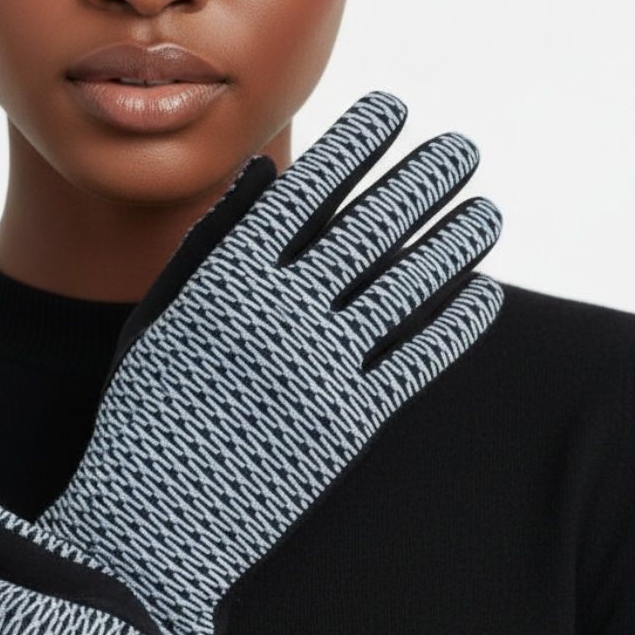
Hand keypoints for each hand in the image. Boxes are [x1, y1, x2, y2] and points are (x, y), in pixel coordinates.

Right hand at [28, 88, 503, 634]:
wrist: (152, 526)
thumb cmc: (144, 420)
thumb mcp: (154, 325)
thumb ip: (206, 249)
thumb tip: (262, 179)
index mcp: (225, 285)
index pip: (306, 192)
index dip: (356, 145)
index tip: (394, 108)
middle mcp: (278, 317)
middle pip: (367, 229)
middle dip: (422, 178)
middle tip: (464, 146)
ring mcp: (318, 372)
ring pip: (403, 289)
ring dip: (453, 242)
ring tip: (489, 210)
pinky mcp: (348, 427)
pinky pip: (413, 362)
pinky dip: (453, 325)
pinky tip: (482, 294)